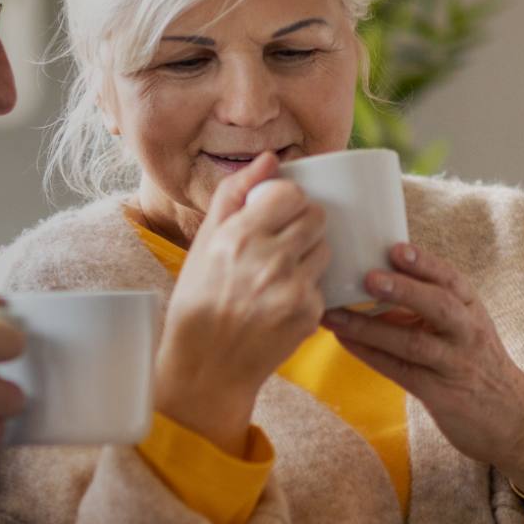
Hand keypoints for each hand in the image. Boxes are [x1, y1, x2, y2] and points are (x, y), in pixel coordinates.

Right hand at [154, 152, 329, 454]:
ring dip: (309, 255)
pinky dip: (306, 290)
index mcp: (238, 234)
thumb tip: (269, 159)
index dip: (288, 201)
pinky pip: (321, 285)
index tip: (277, 213)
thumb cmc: (198, 300)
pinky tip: (279, 302)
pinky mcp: (308, 314)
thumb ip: (234, 195)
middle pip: (316, 218)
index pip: (292, 195)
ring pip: (324, 250)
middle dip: (304, 225)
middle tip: (283, 242)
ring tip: (279, 274)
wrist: (205, 364)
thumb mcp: (203, 243)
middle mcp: (268, 258)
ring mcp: (291, 288)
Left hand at [321, 242, 523, 493]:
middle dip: (405, 289)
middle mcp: (468, 333)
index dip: (425, 263)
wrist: (511, 416)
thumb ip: (424, 304)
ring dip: (370, 327)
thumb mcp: (460, 325)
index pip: (452, 280)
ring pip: (415, 342)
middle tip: (369, 277)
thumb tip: (366, 278)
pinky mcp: (441, 393)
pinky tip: (345, 342)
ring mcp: (455, 363)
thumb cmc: (471, 360)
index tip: (396, 247)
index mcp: (471, 309)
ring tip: (334, 315)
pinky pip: (401, 371)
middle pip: (442, 306)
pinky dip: (370, 355)